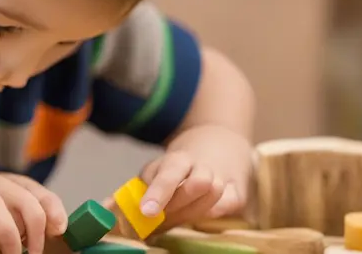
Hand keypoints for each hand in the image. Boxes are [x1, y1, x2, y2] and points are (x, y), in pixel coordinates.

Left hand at [138, 125, 252, 228]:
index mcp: (178, 158)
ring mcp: (223, 179)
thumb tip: (123, 210)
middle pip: (198, 184)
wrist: (219, 143)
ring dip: (190, 211)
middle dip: (177, 205)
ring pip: (213, 194)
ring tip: (175, 217)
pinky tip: (197, 212)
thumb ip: (142, 187)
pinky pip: (225, 207)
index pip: (169, 174)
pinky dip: (209, 213)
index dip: (158, 193)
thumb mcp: (157, 168)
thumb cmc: (179, 165)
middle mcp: (203, 166)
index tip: (146, 211)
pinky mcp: (238, 194)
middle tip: (158, 217)